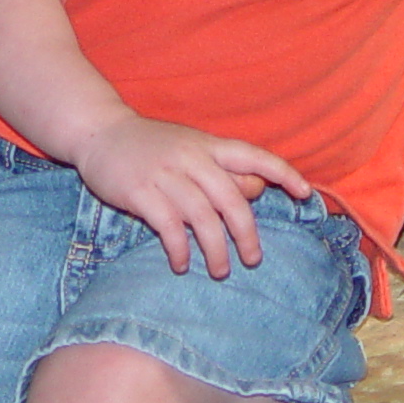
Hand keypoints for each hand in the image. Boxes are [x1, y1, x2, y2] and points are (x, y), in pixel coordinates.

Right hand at [71, 116, 310, 278]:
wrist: (99, 131)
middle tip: (253, 260)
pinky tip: (181, 264)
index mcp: (207, 145)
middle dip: (246, 234)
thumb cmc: (150, 145)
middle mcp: (191, 157)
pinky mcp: (141, 192)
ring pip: (203, 219)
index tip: (304, 194)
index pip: (253, 156)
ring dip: (215, 250)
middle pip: (232, 199)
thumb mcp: (189, 147)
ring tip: (219, 271)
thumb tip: (256, 190)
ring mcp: (165, 175)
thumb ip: (221, 168)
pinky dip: (180, 251)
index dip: (282, 173)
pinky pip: (169, 228)